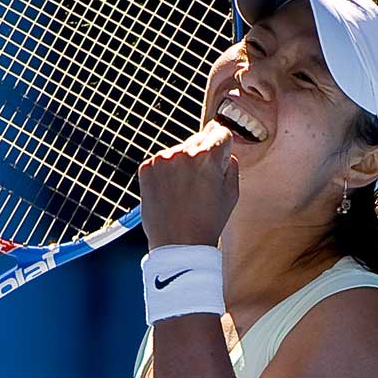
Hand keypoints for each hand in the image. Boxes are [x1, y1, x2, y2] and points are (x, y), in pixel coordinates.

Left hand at [138, 119, 238, 250]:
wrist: (178, 244)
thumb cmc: (207, 222)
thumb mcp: (231, 194)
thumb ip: (231, 165)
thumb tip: (225, 152)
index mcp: (207, 158)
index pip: (220, 133)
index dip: (223, 146)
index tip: (220, 157)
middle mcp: (183, 153)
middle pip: (199, 140)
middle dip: (203, 156)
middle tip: (201, 182)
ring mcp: (162, 160)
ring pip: (179, 151)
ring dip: (183, 164)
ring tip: (185, 191)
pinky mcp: (146, 169)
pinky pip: (162, 162)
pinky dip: (167, 172)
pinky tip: (172, 192)